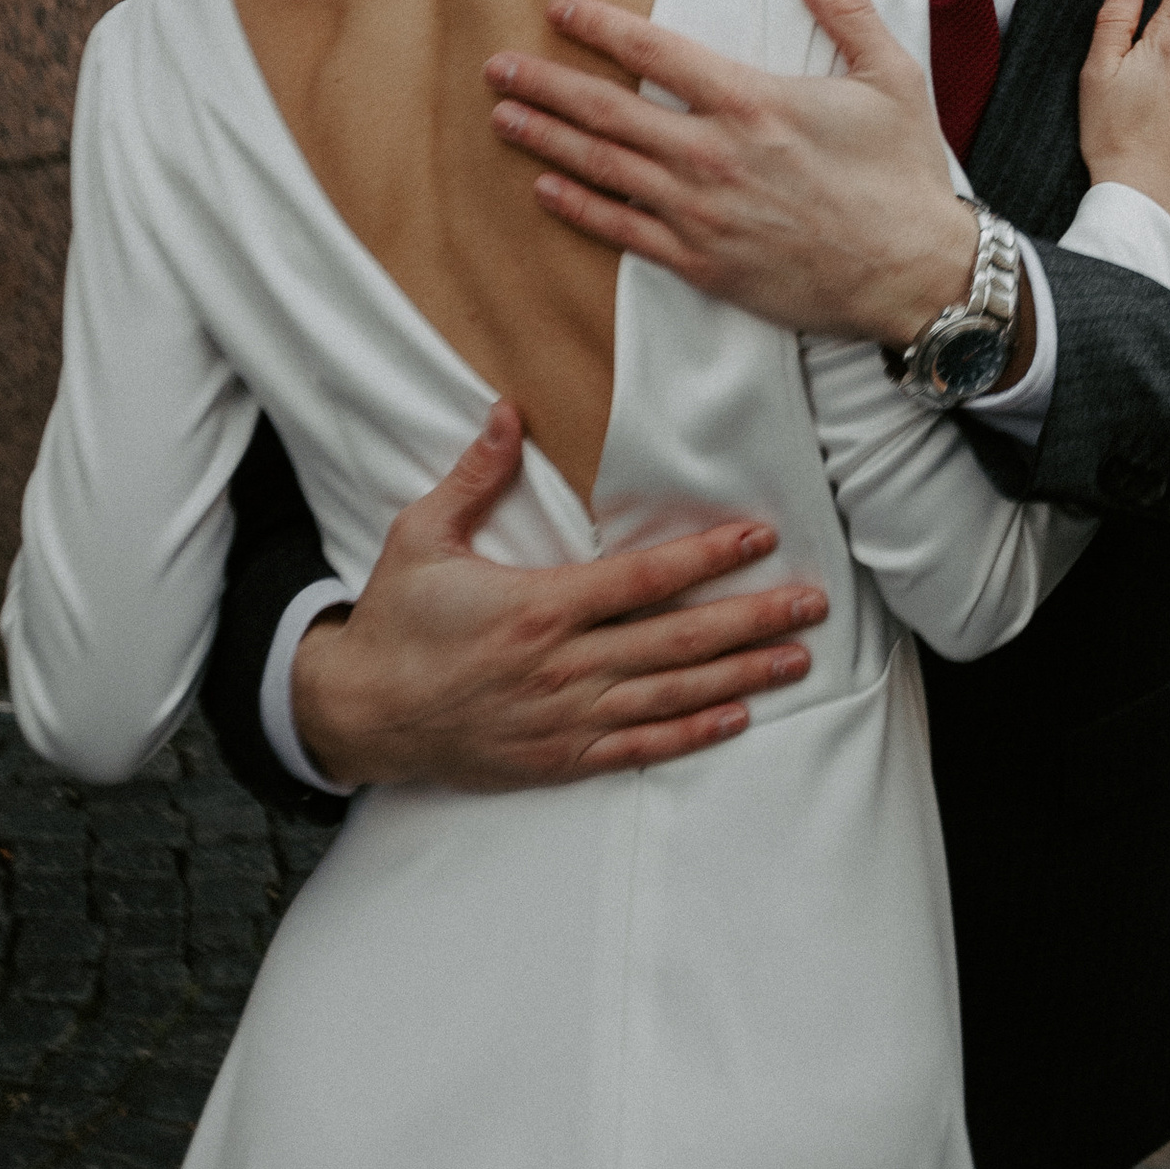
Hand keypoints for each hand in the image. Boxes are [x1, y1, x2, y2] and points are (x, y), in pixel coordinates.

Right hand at [293, 401, 829, 790]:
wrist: (356, 715)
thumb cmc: (393, 619)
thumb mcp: (422, 536)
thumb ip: (473, 476)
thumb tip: (508, 410)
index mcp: (537, 608)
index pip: (641, 578)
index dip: (705, 557)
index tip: (759, 537)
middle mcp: (560, 667)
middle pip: (675, 640)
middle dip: (751, 619)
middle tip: (812, 603)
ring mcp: (562, 718)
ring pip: (669, 695)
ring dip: (739, 675)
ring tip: (797, 659)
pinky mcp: (556, 758)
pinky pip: (637, 746)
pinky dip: (690, 733)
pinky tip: (736, 716)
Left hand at [485, 0, 984, 350]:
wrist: (914, 273)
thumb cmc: (904, 174)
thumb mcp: (891, 76)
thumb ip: (846, 8)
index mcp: (754, 101)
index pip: (657, 52)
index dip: (602, 26)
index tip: (560, 9)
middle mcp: (715, 154)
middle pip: (610, 111)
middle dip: (546, 85)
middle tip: (497, 67)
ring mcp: (702, 212)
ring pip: (605, 168)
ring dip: (547, 141)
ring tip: (502, 119)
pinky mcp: (703, 262)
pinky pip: (623, 231)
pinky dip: (580, 207)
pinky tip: (546, 189)